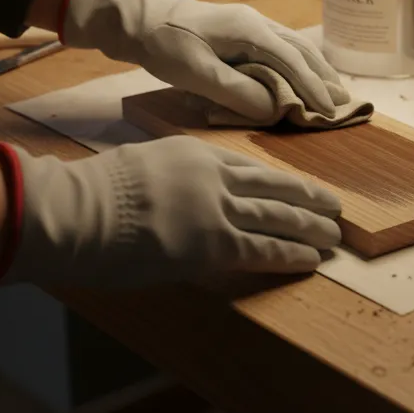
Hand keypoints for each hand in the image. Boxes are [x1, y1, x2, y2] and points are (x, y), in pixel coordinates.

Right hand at [0, 136, 342, 286]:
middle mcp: (215, 175)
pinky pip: (264, 248)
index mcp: (196, 153)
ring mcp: (217, 207)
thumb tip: (182, 199)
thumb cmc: (95, 195)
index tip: (301, 188)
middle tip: (334, 208)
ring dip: (311, 227)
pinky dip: (292, 254)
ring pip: (279, 216)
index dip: (281, 181)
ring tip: (334, 236)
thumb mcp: (143, 167)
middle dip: (308, 199)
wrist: (79, 210)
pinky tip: (312, 260)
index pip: (251, 168)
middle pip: (275, 187)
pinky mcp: (214, 243)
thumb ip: (173, 178)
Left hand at [61, 0, 348, 123]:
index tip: (329, 111)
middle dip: (324, 77)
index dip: (313, 88)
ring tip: (333, 91)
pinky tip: (302, 75)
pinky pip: (281, 47)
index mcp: (250, 31)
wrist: (138, 20)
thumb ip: (237, 92)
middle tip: (344, 103)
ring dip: (315, 70)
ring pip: (294, 47)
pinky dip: (298, 64)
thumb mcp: (197, 74)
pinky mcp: (242, 30)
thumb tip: (273, 109)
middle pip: (302, 50)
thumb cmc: (165, 45)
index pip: (293, 61)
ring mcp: (251, 24)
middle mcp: (258, 23)